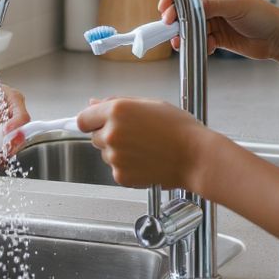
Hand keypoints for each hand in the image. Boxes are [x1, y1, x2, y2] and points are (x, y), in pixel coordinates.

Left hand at [76, 96, 210, 189]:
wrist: (196, 157)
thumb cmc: (179, 129)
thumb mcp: (148, 104)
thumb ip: (116, 102)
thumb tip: (94, 103)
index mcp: (116, 111)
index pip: (83, 119)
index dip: (91, 120)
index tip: (96, 123)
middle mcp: (112, 133)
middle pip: (95, 136)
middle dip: (109, 134)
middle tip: (134, 134)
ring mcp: (115, 157)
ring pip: (106, 153)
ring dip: (118, 151)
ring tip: (144, 148)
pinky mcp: (121, 176)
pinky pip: (116, 169)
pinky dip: (127, 167)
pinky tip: (145, 160)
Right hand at [158, 0, 278, 59]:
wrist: (277, 37)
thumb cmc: (262, 14)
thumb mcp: (234, 5)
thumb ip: (210, 6)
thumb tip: (189, 9)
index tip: (165, 11)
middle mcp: (209, 1)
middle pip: (183, 9)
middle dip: (176, 20)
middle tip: (170, 28)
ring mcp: (212, 19)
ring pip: (189, 27)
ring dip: (185, 35)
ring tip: (181, 43)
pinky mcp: (215, 35)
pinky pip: (200, 40)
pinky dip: (199, 44)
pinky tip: (207, 47)